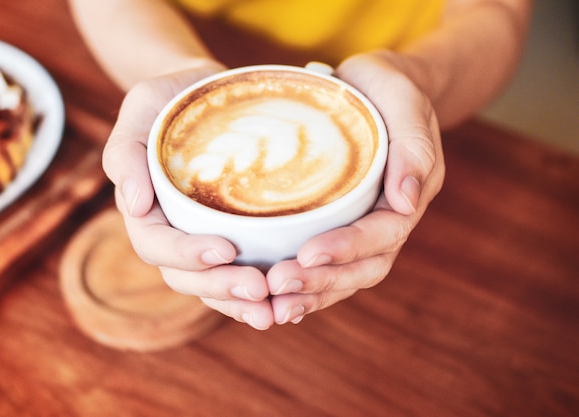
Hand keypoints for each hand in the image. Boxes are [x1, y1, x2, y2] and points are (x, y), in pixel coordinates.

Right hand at [103, 65, 276, 329]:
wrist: (205, 94)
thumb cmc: (171, 98)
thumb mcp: (143, 107)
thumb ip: (126, 153)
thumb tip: (134, 206)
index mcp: (146, 208)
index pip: (156, 244)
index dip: (187, 253)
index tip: (225, 248)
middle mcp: (172, 231)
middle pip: (186, 276)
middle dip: (220, 287)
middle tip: (259, 290)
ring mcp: (200, 239)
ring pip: (212, 286)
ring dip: (240, 303)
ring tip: (274, 311)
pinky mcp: (230, 238)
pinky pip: (237, 275)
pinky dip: (255, 294)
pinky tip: (284, 302)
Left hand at [266, 51, 445, 324]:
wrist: (374, 87)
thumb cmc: (388, 90)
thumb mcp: (405, 103)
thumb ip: (413, 148)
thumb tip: (407, 200)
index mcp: (407, 196)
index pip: (382, 235)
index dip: (346, 249)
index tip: (307, 255)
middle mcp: (387, 221)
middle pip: (362, 268)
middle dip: (322, 282)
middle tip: (279, 286)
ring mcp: (363, 227)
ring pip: (344, 276)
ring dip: (311, 295)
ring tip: (274, 307)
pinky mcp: (339, 226)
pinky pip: (327, 265)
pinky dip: (306, 287)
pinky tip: (276, 300)